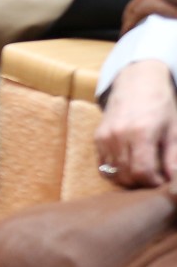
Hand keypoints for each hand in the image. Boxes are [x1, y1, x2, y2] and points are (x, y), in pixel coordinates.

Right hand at [96, 60, 176, 188]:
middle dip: (142, 183)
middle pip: (126, 175)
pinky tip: (128, 164)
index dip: (153, 183)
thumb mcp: (173, 131)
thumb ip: (172, 158)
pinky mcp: (97, 137)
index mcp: (141, 133)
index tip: (162, 181)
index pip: (142, 172)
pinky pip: (103, 165)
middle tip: (153, 178)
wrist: (136, 83)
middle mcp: (118, 136)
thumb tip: (172, 182)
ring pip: (113, 173)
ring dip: (128, 179)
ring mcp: (105, 136)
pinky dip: (115, 171)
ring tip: (141, 172)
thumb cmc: (160, 106)